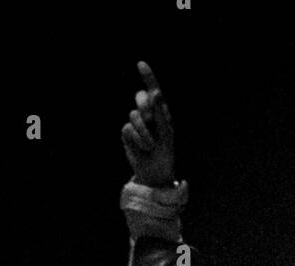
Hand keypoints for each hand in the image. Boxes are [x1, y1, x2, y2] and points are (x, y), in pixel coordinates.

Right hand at [121, 61, 175, 187]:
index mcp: (160, 111)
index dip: (147, 76)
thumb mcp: (167, 133)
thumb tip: (155, 93)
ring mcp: (135, 123)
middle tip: (151, 118)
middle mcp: (147, 114)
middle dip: (145, 106)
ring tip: (151, 144)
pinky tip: (143, 147)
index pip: (153, 90)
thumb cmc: (165, 153)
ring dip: (144, 131)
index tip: (141, 64)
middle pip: (140, 98)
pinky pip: (128, 129)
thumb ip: (161, 113)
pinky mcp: (127, 133)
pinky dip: (137, 139)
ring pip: (134, 115)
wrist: (156, 172)